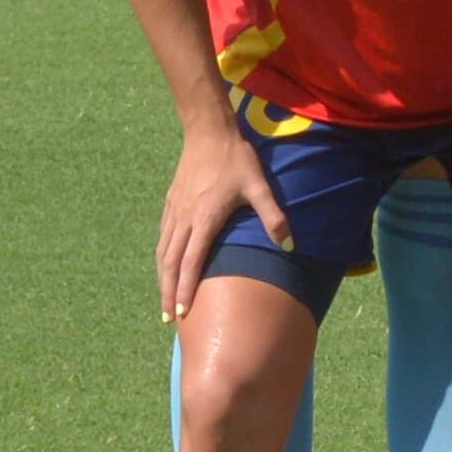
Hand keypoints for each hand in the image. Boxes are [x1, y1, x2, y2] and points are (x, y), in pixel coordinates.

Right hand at [157, 121, 289, 322]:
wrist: (208, 132)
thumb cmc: (236, 160)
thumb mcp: (259, 187)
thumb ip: (273, 216)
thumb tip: (289, 245)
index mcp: (204, 219)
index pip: (192, 262)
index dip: (187, 288)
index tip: (183, 310)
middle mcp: (184, 219)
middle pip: (170, 264)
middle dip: (169, 293)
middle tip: (169, 319)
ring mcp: (174, 212)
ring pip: (163, 253)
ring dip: (162, 279)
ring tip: (165, 302)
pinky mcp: (171, 204)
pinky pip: (163, 238)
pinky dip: (162, 259)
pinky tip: (165, 268)